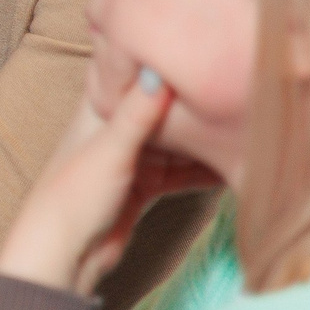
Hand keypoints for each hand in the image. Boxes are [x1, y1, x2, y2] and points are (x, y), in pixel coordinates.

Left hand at [0, 60, 222, 294]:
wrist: (64, 256)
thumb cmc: (73, 196)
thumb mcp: (110, 148)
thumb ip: (138, 112)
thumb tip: (161, 71)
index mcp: (99, 110)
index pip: (133, 75)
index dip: (165, 65)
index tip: (204, 53)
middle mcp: (115, 130)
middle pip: (163, 110)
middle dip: (196, 108)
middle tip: (239, 97)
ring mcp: (131, 159)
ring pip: (177, 143)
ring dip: (206, 143)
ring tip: (245, 133)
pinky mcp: (143, 187)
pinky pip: (181, 173)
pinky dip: (203, 171)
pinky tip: (232, 167)